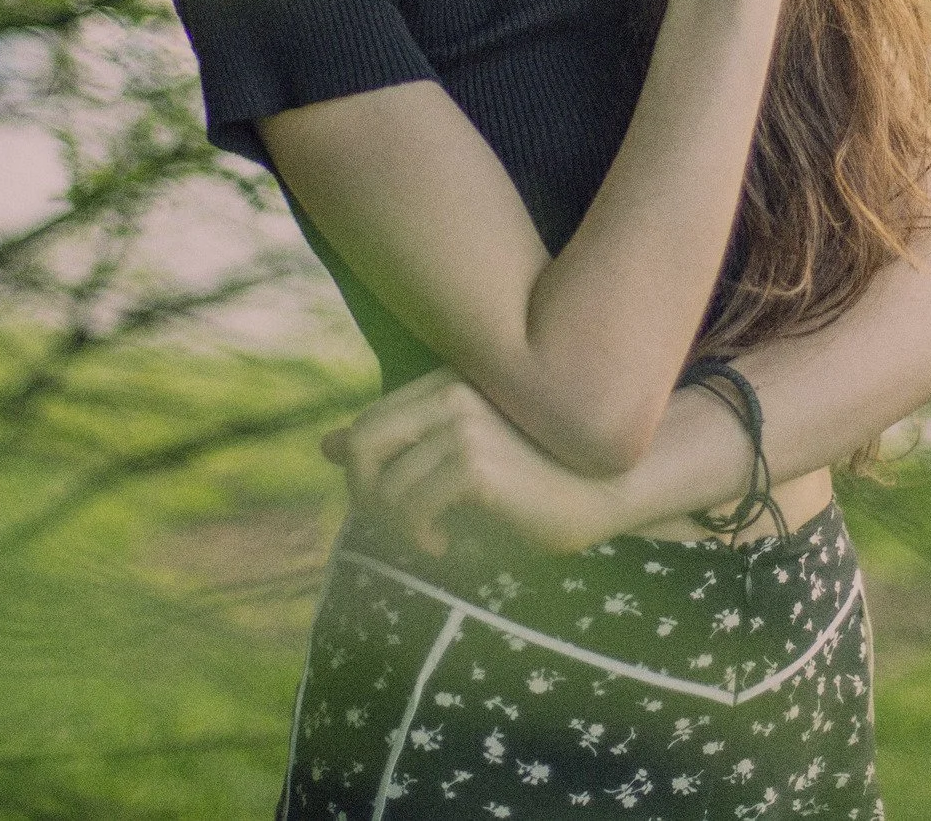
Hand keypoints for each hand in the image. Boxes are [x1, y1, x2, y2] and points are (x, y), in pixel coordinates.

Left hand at [321, 367, 622, 556]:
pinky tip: (445, 546)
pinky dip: (418, 538)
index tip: (390, 510)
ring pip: (385, 486)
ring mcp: (463, 425)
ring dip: (397, 528)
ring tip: (430, 542)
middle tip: (396, 529)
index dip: (362, 475)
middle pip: (363, 446)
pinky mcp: (474, 464)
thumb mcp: (460, 455)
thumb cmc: (535, 476)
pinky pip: (411, 508)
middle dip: (366, 496)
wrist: (605, 489)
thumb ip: (399, 444)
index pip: (368, 425)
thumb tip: (325, 445)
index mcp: (446, 384)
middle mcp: (451, 394)